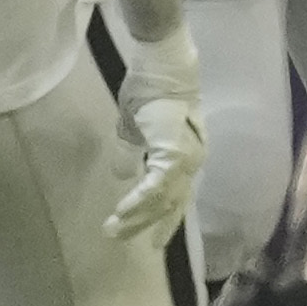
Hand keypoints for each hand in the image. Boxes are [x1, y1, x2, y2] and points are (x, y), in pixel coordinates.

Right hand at [105, 24, 208, 254]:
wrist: (160, 65)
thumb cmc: (148, 89)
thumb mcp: (134, 127)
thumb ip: (130, 152)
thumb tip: (122, 175)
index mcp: (187, 156)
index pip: (176, 196)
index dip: (161, 219)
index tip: (149, 240)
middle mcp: (193, 162)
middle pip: (170, 204)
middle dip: (143, 225)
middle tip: (117, 237)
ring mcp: (187, 159)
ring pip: (162, 200)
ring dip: (136, 217)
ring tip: (113, 229)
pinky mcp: (174, 154)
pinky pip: (155, 187)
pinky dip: (138, 201)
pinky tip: (122, 210)